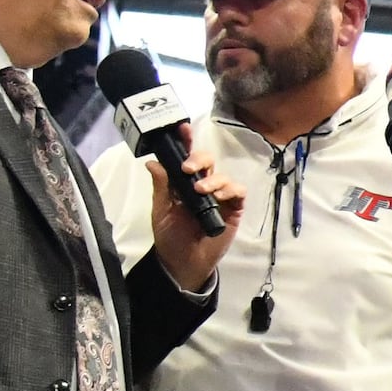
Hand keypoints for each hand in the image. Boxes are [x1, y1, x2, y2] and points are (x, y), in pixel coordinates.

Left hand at [149, 141, 247, 289]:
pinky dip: (230, 190)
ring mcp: (220, 197)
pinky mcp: (234, 209)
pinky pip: (238, 192)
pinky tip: (220, 196)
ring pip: (223, 176)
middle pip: (208, 161)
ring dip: (213, 179)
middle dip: (199, 159)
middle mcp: (203, 185)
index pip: (186, 159)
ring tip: (200, 191)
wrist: (183, 262)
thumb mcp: (161, 210)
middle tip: (188, 168)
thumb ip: (161, 187)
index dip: (186, 142)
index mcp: (184, 183)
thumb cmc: (170, 236)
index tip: (182, 128)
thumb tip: (153, 162)